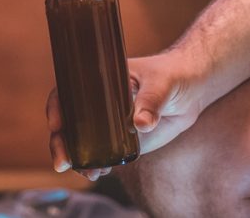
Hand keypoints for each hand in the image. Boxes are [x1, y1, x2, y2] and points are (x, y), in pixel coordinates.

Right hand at [46, 51, 206, 179]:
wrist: (192, 90)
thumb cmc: (173, 75)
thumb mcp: (162, 83)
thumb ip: (152, 101)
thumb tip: (141, 124)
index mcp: (100, 81)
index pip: (67, 92)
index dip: (56, 107)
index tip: (57, 125)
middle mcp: (98, 103)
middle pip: (68, 123)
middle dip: (60, 144)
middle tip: (63, 162)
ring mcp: (109, 124)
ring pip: (81, 143)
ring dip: (77, 160)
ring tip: (87, 173)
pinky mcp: (123, 141)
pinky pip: (103, 154)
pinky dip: (96, 165)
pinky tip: (99, 173)